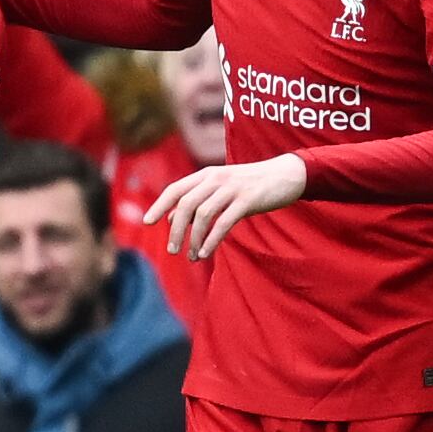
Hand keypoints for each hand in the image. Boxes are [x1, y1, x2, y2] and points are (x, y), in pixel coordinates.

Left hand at [145, 153, 307, 259]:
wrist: (285, 174)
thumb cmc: (249, 184)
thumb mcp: (219, 189)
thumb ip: (196, 201)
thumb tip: (171, 220)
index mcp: (206, 175)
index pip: (175, 189)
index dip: (159, 205)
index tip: (147, 222)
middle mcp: (215, 179)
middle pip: (186, 204)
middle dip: (175, 229)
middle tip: (172, 250)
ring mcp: (231, 188)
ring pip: (203, 215)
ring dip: (194, 239)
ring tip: (192, 257)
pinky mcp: (247, 200)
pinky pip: (224, 222)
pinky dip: (212, 239)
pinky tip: (206, 253)